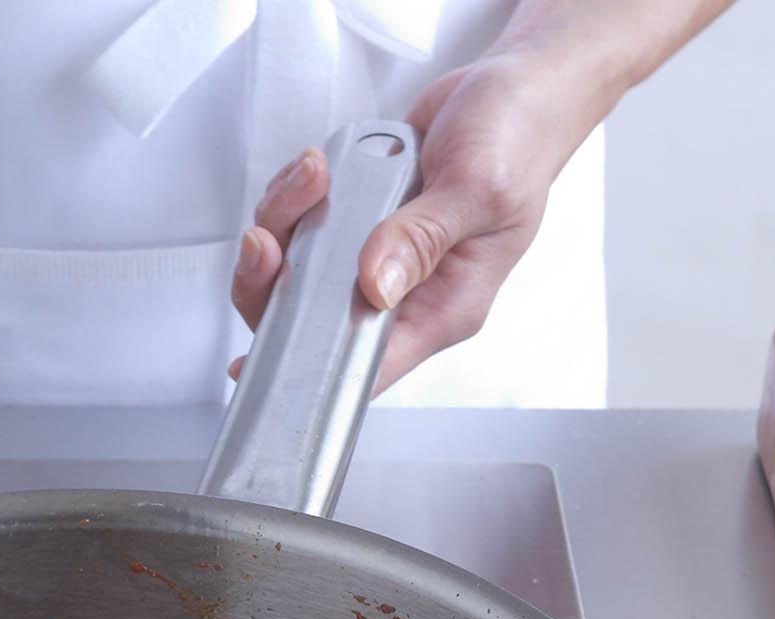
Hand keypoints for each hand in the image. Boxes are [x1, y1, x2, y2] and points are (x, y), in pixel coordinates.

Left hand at [231, 51, 600, 391]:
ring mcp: (376, 255)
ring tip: (311, 174)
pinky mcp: (357, 220)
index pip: (366, 365)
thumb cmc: (519, 140)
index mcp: (441, 308)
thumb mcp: (479, 188)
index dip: (308, 374)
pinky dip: (294, 195)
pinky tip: (318, 166)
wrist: (514, 88)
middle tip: (270, 237)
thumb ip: (423, 237)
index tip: (256, 365)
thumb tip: (374, 284)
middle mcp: (403, 291)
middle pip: (312, 319)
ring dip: (285, 220)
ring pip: (297, 266)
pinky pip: (302, 224)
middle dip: (275, 280)